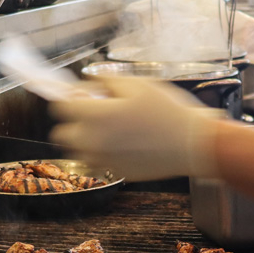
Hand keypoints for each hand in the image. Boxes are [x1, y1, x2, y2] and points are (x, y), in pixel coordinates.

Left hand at [49, 77, 224, 181]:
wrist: (193, 145)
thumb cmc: (169, 112)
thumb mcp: (139, 84)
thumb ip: (106, 80)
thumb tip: (89, 80)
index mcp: (96, 115)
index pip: (60, 106)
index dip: (69, 97)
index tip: (80, 94)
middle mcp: (93, 141)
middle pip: (61, 132)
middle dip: (72, 120)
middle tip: (95, 111)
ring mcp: (102, 160)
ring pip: (75, 150)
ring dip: (82, 138)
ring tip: (108, 128)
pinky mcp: (114, 172)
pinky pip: (94, 162)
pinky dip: (99, 152)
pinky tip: (121, 142)